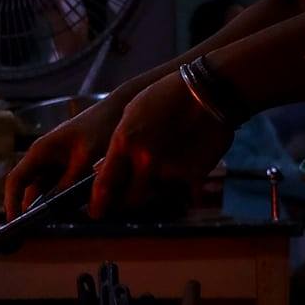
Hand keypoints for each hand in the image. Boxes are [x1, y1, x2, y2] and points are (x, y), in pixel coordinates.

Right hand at [3, 96, 124, 217]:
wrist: (119, 110)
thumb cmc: (100, 127)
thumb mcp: (86, 157)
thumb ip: (70, 182)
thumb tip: (61, 209)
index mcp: (40, 152)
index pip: (16, 180)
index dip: (11, 202)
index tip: (14, 222)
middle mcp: (43, 158)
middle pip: (29, 188)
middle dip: (32, 209)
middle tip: (39, 229)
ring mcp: (55, 161)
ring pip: (46, 189)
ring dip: (52, 204)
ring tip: (61, 220)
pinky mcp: (68, 165)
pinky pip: (61, 186)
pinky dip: (66, 198)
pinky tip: (78, 207)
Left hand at [88, 72, 236, 219]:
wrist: (209, 91)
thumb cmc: (165, 96)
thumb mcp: (131, 114)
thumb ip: (120, 144)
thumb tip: (104, 167)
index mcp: (124, 144)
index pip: (104, 185)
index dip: (98, 204)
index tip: (95, 213)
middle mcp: (145, 160)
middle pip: (130, 199)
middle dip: (127, 202)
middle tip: (129, 198)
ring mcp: (171, 169)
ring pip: (157, 197)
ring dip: (155, 193)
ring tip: (162, 175)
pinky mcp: (195, 174)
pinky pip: (186, 195)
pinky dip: (183, 190)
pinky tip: (186, 176)